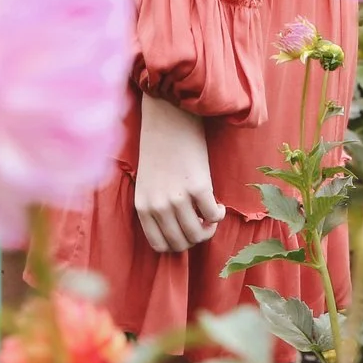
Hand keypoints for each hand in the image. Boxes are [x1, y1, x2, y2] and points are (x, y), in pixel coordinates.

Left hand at [134, 95, 222, 254]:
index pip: (160, 245)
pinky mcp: (198, 187)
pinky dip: (219, 214)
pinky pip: (213, 216)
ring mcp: (178, 198)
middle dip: (196, 238)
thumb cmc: (160, 148)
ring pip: (199, 234)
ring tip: (212, 214)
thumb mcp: (148, 183)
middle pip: (181, 244)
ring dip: (209, 229)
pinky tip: (218, 203)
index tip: (187, 232)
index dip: (178, 244)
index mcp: (142, 207)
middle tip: (203, 224)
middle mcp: (158, 207)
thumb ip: (157, 207)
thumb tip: (179, 232)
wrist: (168, 117)